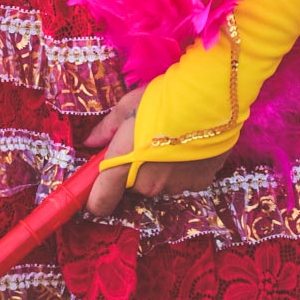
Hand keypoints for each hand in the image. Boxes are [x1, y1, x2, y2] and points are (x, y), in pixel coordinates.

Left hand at [83, 87, 228, 218]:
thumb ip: (107, 128)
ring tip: (170, 140)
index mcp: (124, 165)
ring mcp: (174, 187)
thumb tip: (91, 142)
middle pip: (132, 186)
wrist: (209, 99)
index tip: (97, 188)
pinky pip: (182, 181)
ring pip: (158, 183)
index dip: (96, 198)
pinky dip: (182, 168)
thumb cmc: (162, 98)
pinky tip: (189, 146)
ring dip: (159, 169)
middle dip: (134, 169)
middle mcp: (148, 185)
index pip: (101, 200)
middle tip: (145, 141)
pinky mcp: (199, 184)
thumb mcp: (128, 106)